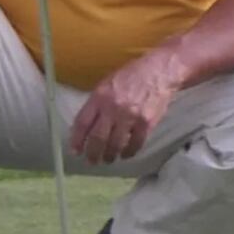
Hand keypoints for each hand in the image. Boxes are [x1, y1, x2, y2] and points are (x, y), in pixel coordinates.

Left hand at [70, 53, 184, 164]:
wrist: (159, 71)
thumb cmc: (131, 76)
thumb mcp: (107, 84)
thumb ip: (96, 104)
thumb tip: (85, 127)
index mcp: (100, 96)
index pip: (82, 122)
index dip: (76, 140)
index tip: (75, 151)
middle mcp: (113, 107)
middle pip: (97, 138)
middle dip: (92, 154)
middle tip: (92, 161)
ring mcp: (130, 116)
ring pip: (115, 145)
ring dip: (110, 156)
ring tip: (108, 159)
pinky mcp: (146, 123)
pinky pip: (134, 144)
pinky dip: (128, 152)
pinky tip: (125, 154)